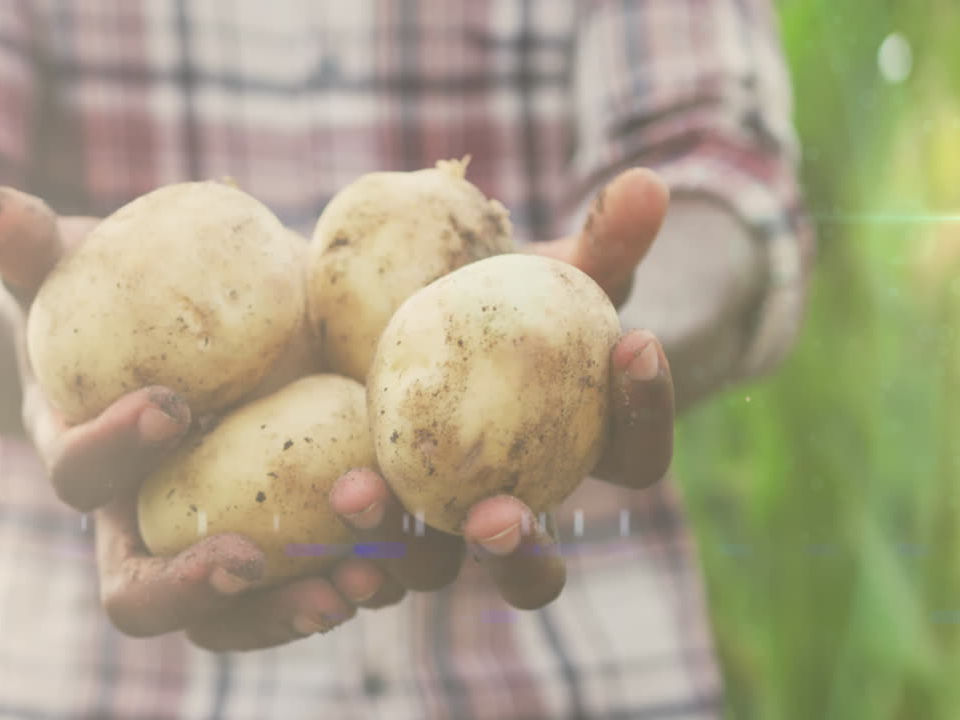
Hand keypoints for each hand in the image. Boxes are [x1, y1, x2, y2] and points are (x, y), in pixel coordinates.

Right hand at [0, 187, 398, 650]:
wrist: (162, 337)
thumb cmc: (103, 301)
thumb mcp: (64, 268)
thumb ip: (28, 249)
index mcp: (84, 457)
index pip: (78, 478)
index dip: (113, 453)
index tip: (172, 405)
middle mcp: (142, 519)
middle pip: (148, 594)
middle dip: (203, 589)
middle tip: (259, 561)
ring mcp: (212, 536)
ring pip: (239, 613)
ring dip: (301, 604)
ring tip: (368, 577)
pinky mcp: (282, 533)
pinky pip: (317, 576)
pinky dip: (368, 571)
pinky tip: (422, 551)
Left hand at [328, 168, 676, 609]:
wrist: (386, 307)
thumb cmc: (488, 292)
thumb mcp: (545, 269)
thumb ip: (602, 241)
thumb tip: (650, 181)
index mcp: (573, 459)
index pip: (634, 457)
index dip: (647, 412)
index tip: (633, 344)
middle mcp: (507, 510)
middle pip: (533, 569)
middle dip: (520, 554)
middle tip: (498, 516)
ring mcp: (431, 525)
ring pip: (431, 567)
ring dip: (403, 551)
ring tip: (360, 495)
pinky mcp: (364, 518)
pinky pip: (354, 553)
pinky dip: (336, 547)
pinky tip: (309, 513)